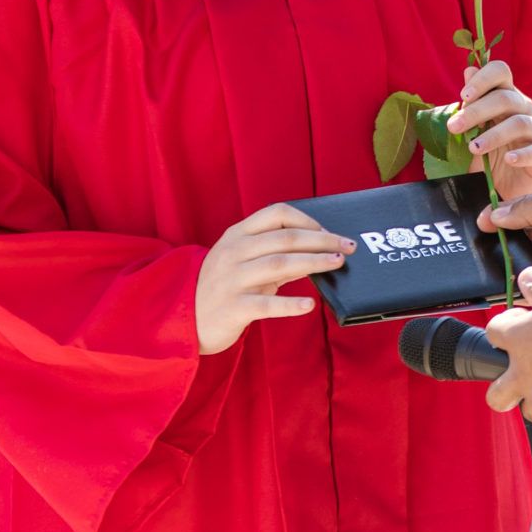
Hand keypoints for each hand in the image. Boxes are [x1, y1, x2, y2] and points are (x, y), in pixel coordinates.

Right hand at [193, 203, 354, 354]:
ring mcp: (232, 280)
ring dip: (313, 262)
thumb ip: (275, 253)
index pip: (276, 213)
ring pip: (279, 265)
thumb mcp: (243, 262)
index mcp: (237, 234)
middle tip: (348, 247)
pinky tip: (310, 305)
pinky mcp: (233, 308)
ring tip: (336, 264)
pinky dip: (290, 304)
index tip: (328, 231)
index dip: (307, 220)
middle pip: (285, 238)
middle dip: (321, 240)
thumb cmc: (223, 286)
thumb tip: (318, 251)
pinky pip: (266, 305)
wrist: (184, 317)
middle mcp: (233, 252)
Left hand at [445, 59, 531, 200]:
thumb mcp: (475, 129)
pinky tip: (507, 160)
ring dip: (493, 135)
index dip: (483, 79)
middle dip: (477, 111)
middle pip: (505, 98)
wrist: (507, 187)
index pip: (501, 72)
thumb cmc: (490, 153)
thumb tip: (468, 70)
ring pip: (519, 123)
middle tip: (454, 127)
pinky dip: (521, 155)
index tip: (463, 97)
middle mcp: (525, 108)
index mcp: (507, 96)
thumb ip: (472, 103)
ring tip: (473, 148)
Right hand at [480, 185, 531, 292]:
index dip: (504, 214)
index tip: (480, 221)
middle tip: (478, 243)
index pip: (527, 209)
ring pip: (526, 260)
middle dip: (502, 239)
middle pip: (523, 235)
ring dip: (509, 262)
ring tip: (487, 263)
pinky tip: (504, 283)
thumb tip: (498, 213)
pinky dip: (520, 283)